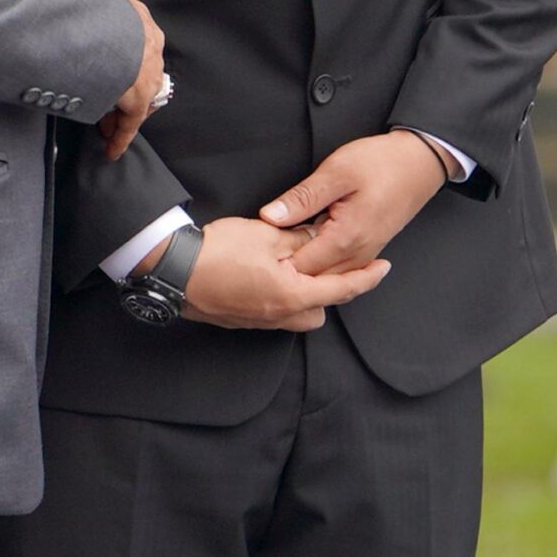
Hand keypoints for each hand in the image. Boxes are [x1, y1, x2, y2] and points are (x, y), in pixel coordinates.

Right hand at [94, 0, 167, 160]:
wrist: (95, 24)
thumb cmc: (84, 9)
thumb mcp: (87, 5)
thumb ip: (84, 14)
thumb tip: (60, 14)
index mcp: (139, 19)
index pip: (136, 47)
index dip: (122, 65)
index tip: (109, 75)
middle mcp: (150, 45)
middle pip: (140, 75)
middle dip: (124, 92)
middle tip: (107, 109)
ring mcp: (147, 71)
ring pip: (137, 98)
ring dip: (120, 113)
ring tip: (104, 128)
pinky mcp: (140, 97)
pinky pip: (131, 120)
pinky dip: (121, 135)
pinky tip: (112, 148)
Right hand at [159, 216, 390, 330]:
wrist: (173, 269)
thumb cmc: (219, 252)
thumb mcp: (266, 235)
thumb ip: (298, 239)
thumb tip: (319, 237)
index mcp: (294, 295)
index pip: (343, 289)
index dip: (367, 277)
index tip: (384, 267)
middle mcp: (280, 315)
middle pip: (319, 312)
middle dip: (327, 293)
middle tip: (322, 266)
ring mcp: (257, 321)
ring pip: (295, 317)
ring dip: (301, 299)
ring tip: (291, 273)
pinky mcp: (238, 320)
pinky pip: (271, 314)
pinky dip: (277, 299)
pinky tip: (264, 278)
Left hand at [260, 129, 449, 275]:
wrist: (420, 162)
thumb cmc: (382, 163)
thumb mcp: (335, 172)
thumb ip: (302, 198)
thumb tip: (270, 216)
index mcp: (347, 237)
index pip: (302, 267)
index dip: (276, 262)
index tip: (256, 252)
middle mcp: (358, 252)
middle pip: (314, 277)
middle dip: (287, 270)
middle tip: (262, 255)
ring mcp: (365, 252)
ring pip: (327, 274)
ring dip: (304, 266)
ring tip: (279, 253)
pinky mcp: (368, 246)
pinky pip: (339, 264)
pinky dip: (320, 260)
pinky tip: (304, 246)